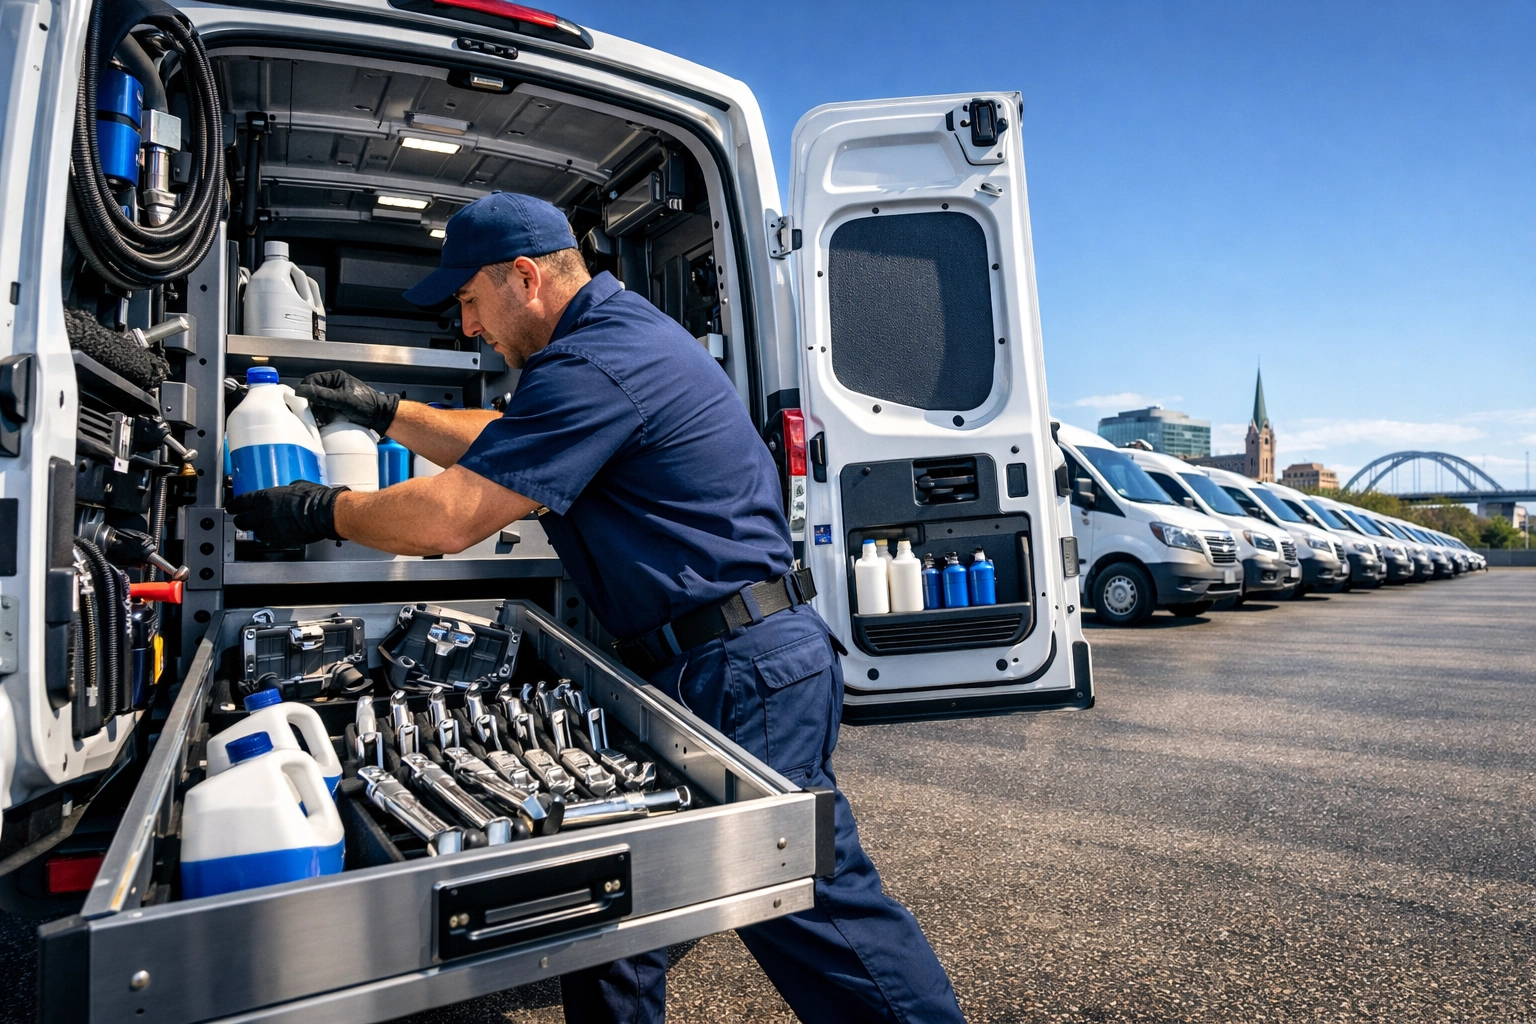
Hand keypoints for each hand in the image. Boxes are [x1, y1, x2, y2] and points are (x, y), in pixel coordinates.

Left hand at [227, 481, 349, 546]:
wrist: (324, 513)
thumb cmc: (314, 498)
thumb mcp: (298, 485)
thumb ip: (288, 489)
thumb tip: (290, 489)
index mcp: (265, 498)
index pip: (241, 503)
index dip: (234, 506)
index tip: (232, 507)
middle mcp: (264, 514)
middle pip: (242, 521)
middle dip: (242, 521)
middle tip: (244, 519)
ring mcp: (272, 529)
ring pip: (256, 533)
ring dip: (258, 530)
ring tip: (264, 527)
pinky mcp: (282, 540)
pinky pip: (272, 539)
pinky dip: (273, 537)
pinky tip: (279, 532)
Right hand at [295, 370, 398, 433]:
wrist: (381, 418)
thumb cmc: (367, 405)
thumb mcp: (343, 400)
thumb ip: (322, 395)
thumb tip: (301, 391)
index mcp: (335, 377)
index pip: (312, 380)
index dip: (306, 390)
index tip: (302, 400)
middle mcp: (333, 385)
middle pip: (313, 392)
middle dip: (311, 403)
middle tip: (311, 412)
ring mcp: (335, 397)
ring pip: (317, 403)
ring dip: (316, 411)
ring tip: (319, 418)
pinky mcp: (336, 408)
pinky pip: (323, 411)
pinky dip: (321, 416)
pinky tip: (324, 421)